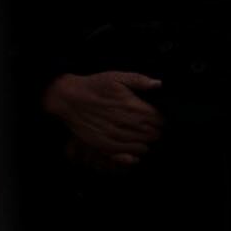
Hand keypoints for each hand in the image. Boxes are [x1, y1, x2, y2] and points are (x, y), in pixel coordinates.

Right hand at [43, 68, 161, 168]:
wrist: (67, 98)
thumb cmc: (93, 86)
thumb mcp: (116, 77)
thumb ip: (139, 80)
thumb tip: (159, 84)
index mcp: (132, 105)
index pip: (160, 119)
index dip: (162, 120)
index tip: (160, 119)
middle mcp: (125, 122)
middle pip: (154, 133)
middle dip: (157, 132)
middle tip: (154, 129)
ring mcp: (115, 134)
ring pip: (143, 144)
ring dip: (148, 142)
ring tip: (145, 137)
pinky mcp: (104, 144)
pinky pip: (128, 153)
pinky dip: (136, 151)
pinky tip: (137, 147)